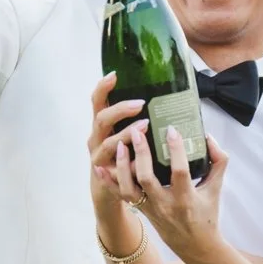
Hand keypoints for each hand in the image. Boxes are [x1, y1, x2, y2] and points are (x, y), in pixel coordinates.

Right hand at [89, 74, 146, 237]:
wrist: (108, 189)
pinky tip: (136, 161)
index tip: (115, 74)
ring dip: (124, 134)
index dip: (103, 87)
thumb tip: (166, 98)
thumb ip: (138, 118)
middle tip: (141, 104)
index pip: (98, 101)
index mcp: (102, 125)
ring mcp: (98, 158)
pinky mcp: (105, 176)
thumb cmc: (124, 155)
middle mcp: (96, 138)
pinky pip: (112, 170)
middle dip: (120, 110)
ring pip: (107, 145)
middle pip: (101, 119)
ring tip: (144, 127)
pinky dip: (124, 165)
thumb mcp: (125, 133)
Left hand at [109, 116, 227, 263]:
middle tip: (136, 131)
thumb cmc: (206, 214)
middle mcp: (165, 204)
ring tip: (120, 144)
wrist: (195, 245)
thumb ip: (218, 161)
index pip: (179, 171)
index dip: (175, 150)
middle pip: (147, 178)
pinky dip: (108, 182)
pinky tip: (98, 167)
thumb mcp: (216, 188)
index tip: (170, 129)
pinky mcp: (140, 210)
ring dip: (122, 166)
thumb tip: (208, 137)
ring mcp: (150, 208)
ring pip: (129, 188)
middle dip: (141, 154)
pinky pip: (120, 196)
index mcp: (186, 198)